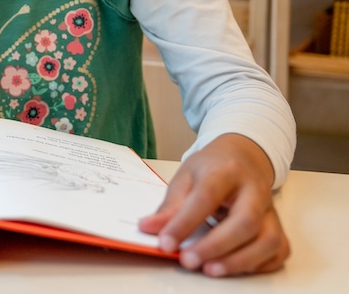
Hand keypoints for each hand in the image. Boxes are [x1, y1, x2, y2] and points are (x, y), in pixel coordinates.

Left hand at [138, 133, 289, 276]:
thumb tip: (149, 228)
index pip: (206, 197)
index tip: (166, 243)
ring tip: (210, 269)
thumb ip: (169, 205)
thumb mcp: (185, 176)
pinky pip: (277, 251)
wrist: (243, 157)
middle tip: (189, 261)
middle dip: (216, 246)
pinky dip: (258, 265)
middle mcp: (254, 190)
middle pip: (245, 221)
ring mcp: (270, 210)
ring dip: (239, 261)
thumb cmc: (212, 167)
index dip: (184, 223)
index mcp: (226, 171)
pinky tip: (233, 266)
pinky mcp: (278, 226)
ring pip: (268, 240)